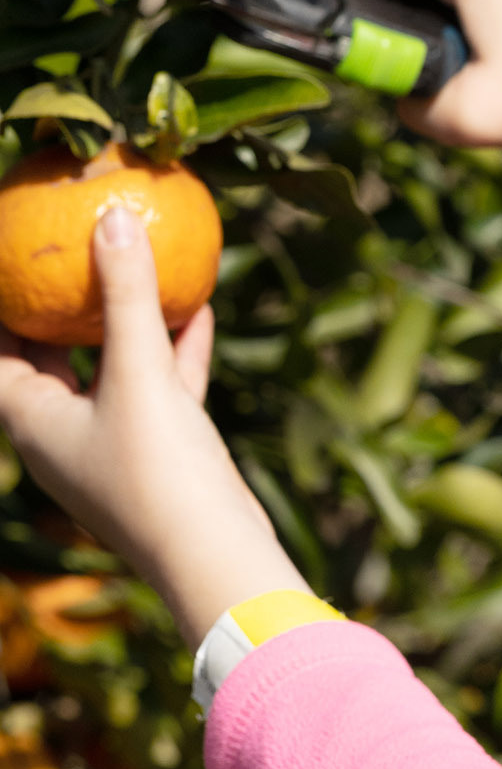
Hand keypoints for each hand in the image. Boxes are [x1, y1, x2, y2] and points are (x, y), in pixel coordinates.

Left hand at [0, 208, 305, 647]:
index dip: (4, 297)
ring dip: (125, 318)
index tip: (14, 244)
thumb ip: (127, 295)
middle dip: (60, 299)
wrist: (213, 555)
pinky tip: (199, 306)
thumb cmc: (157, 471)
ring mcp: (113, 440)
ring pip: (109, 365)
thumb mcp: (140, 374)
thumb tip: (112, 213)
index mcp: (29, 418)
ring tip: (138, 260)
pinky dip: (174, 347)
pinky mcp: (162, 450)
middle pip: (47, 349)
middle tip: (69, 240)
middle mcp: (61, 429)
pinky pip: (161, 385)